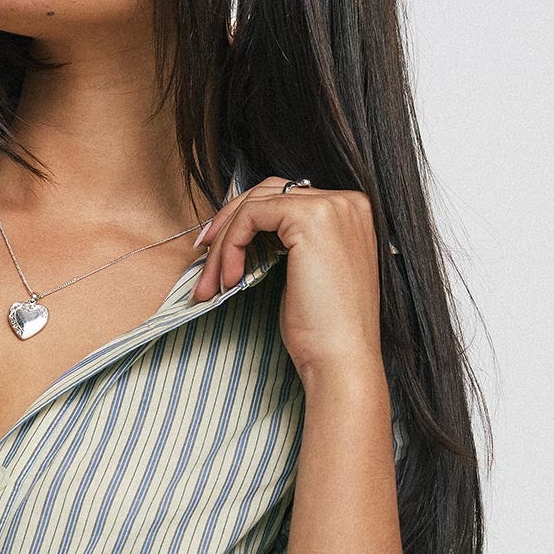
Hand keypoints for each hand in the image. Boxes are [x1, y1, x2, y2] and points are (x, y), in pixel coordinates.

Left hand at [190, 178, 383, 382]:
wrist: (340, 361)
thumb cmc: (322, 331)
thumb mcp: (304, 274)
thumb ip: (285, 243)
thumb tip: (240, 231)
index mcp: (351, 212)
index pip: (286, 198)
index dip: (244, 221)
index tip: (215, 252)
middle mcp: (347, 201)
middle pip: (268, 193)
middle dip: (227, 225)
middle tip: (202, 260)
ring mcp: (332, 206)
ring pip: (255, 204)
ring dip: (223, 243)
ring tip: (210, 283)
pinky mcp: (310, 218)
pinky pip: (251, 216)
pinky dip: (230, 245)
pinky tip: (228, 280)